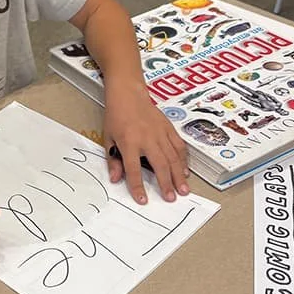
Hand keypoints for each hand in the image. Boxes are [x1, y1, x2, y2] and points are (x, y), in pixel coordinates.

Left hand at [103, 82, 189, 204]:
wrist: (127, 94)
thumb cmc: (116, 116)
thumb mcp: (108, 138)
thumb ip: (113, 160)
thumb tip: (115, 179)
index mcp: (129, 142)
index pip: (133, 169)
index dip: (138, 186)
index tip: (143, 200)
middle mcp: (146, 138)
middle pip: (159, 165)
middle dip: (166, 183)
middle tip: (171, 198)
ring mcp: (159, 132)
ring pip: (172, 157)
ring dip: (178, 175)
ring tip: (184, 189)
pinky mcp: (168, 127)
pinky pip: (178, 146)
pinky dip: (183, 159)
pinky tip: (185, 170)